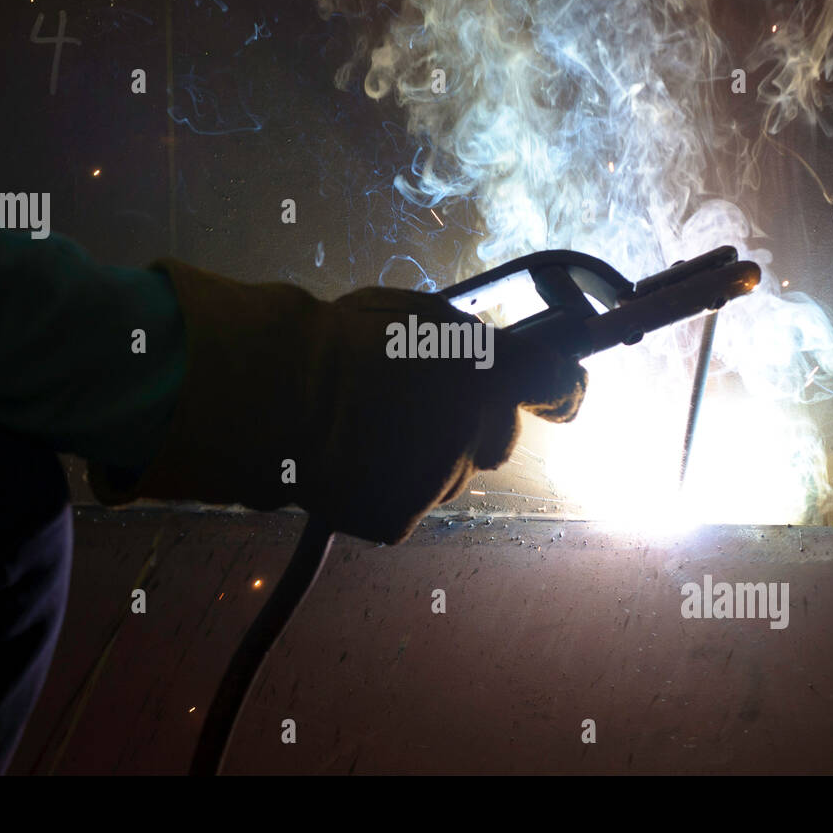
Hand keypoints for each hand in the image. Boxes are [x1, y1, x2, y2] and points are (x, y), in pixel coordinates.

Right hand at [88, 261, 587, 544]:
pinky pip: (408, 504)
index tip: (561, 399)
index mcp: (487, 369)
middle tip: (417, 406)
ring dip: (424, 457)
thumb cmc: (334, 341)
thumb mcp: (413, 315)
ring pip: (450, 473)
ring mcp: (440, 478)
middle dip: (471, 426)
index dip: (563, 393)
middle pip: (499, 439)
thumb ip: (469, 341)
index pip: (560, 387)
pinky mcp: (401, 517)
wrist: (269, 395)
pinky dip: (387, 489)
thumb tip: (501, 355)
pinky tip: (350, 462)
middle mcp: (476, 427)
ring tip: (365, 430)